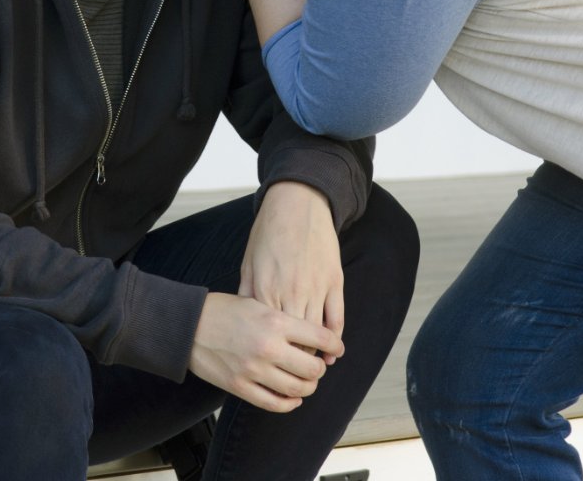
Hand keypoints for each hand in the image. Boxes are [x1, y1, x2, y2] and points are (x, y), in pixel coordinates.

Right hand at [189, 292, 343, 412]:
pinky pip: (274, 404)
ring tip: (306, 382)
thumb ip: (284, 319)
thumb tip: (312, 335)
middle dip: (320, 369)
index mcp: (275, 322)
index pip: (320, 338)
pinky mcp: (240, 387)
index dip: (334, 345)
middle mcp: (268, 347)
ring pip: (297, 390)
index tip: (336, 349)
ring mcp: (254, 370)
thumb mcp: (258, 303)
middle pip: (313, 369)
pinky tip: (292, 398)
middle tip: (318, 366)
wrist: (189, 326)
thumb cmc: (223, 311)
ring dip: (307, 388)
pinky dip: (289, 404)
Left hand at [241, 181, 344, 364]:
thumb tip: (245, 323)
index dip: (271, 358)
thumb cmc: (268, 233)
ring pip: (316, 334)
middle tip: (294, 377)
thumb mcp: (249, 263)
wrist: (298, 204)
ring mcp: (315, 288)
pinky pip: (337, 318)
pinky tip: (332, 352)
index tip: (271, 370)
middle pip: (294, 341)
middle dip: (294, 363)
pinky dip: (335, 338)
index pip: (269, 337)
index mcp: (265, 291)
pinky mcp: (334, 281)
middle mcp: (290, 293)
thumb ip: (247, 294)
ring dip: (315, 355)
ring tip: (311, 370)